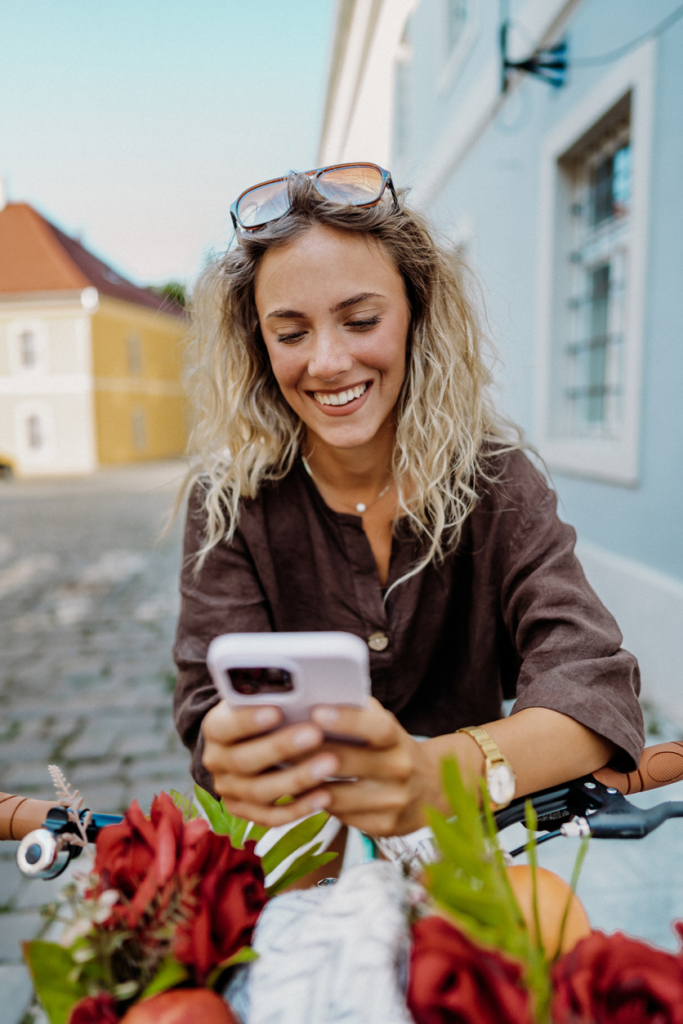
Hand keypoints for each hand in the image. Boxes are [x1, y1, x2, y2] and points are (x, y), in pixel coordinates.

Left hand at [201, 697, 442, 834]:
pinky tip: (297, 792)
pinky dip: (315, 803)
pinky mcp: (383, 826)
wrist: (428, 789)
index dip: (346, 719)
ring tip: (276, 769)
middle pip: (346, 762)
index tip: (315, 711)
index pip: (374, 727)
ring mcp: (392, 801)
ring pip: (336, 795)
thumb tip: (312, 697)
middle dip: (308, 752)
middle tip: (276, 742)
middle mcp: (399, 769)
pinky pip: (339, 815)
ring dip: (304, 783)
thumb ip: (356, 712)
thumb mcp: (381, 726)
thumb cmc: (389, 748)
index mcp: (396, 738)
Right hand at [201, 700, 333, 826]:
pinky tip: (325, 796)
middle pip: (243, 761)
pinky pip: (271, 817)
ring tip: (330, 764)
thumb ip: (271, 696)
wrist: (248, 741)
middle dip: (281, 747)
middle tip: (315, 734)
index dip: (248, 720)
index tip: (277, 710)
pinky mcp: (246, 811)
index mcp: (214, 728)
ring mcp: (229, 790)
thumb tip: (300, 689)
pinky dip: (299, 808)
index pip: (224, 726)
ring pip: (259, 791)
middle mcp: (216, 761)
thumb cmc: (263, 710)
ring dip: (297, 779)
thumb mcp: (260, 698)